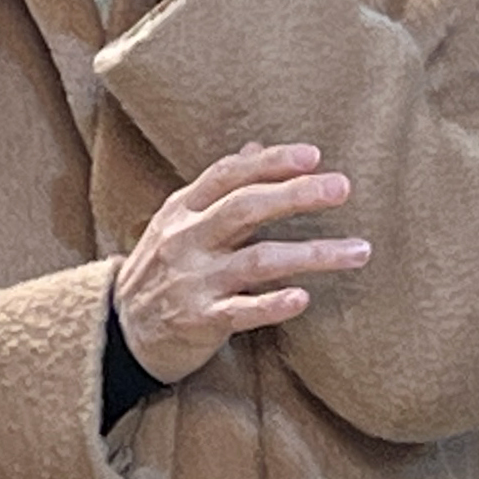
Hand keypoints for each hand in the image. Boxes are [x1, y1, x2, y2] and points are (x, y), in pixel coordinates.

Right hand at [115, 141, 368, 383]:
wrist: (119, 330)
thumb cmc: (161, 269)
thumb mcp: (178, 223)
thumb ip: (218, 190)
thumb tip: (255, 148)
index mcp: (181, 212)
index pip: (226, 176)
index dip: (270, 163)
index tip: (314, 156)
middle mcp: (185, 241)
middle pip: (244, 209)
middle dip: (295, 195)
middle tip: (342, 187)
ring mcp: (192, 281)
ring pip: (257, 261)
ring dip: (312, 254)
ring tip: (359, 251)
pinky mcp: (200, 320)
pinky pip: (241, 312)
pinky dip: (272, 305)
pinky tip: (303, 298)